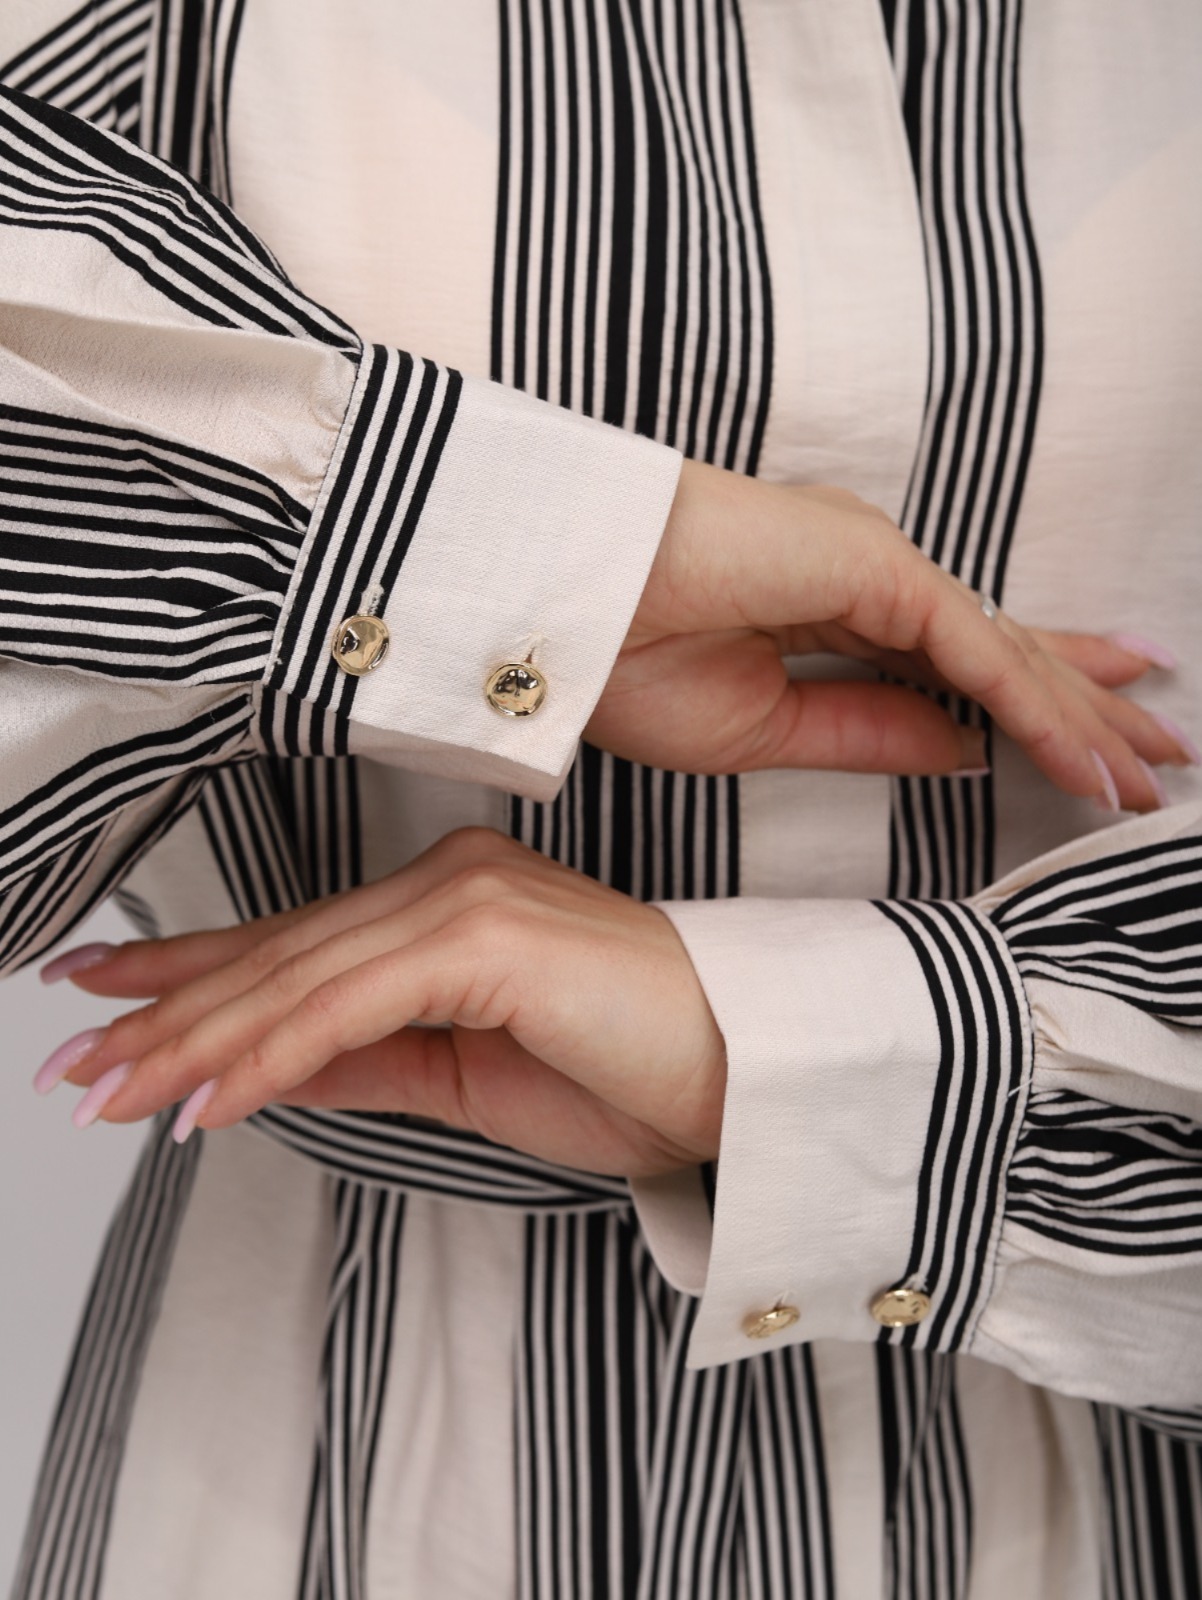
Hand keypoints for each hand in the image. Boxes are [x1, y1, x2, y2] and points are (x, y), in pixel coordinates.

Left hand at [50, 831, 725, 1176]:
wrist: (744, 1071)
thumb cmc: (631, 1071)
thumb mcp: (468, 1079)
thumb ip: (369, 1059)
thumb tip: (269, 1069)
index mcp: (447, 905)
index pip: (296, 943)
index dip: (192, 972)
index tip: (105, 995)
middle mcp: (447, 880)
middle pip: (280, 955)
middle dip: (164, 1014)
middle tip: (70, 1064)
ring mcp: (465, 898)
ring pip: (297, 976)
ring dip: (193, 1042)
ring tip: (107, 1093)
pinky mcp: (484, 937)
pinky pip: (349, 1005)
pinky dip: (268, 1054)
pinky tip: (203, 1102)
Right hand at [589, 460, 1183, 808]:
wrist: (557, 610)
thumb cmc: (625, 662)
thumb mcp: (765, 732)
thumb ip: (872, 733)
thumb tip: (964, 747)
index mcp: (830, 609)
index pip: (952, 663)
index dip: (1024, 704)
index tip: (1083, 750)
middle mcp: (867, 576)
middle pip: (1001, 650)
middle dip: (1083, 705)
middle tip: (1158, 751)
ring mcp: (875, 563)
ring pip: (1004, 649)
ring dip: (1081, 716)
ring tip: (1150, 773)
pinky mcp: (876, 565)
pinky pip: (975, 649)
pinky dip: (1037, 705)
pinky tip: (1088, 758)